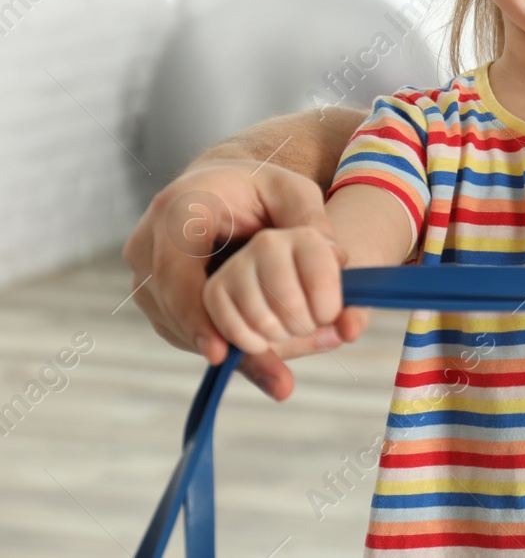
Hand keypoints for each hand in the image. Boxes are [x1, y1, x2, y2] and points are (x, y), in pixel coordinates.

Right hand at [121, 159, 369, 399]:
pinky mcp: (156, 302)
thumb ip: (312, 221)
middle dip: (230, 341)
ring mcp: (144, 277)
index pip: (174, 270)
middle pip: (177, 309)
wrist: (221, 189)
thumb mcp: (292, 192)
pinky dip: (225, 345)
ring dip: (232, 347)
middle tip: (280, 375)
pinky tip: (267, 357)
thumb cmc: (258, 189)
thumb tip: (340, 259)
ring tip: (286, 366)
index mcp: (177, 209)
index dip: (195, 314)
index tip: (220, 352)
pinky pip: (185, 332)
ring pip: (181, 328)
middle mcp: (149, 245)